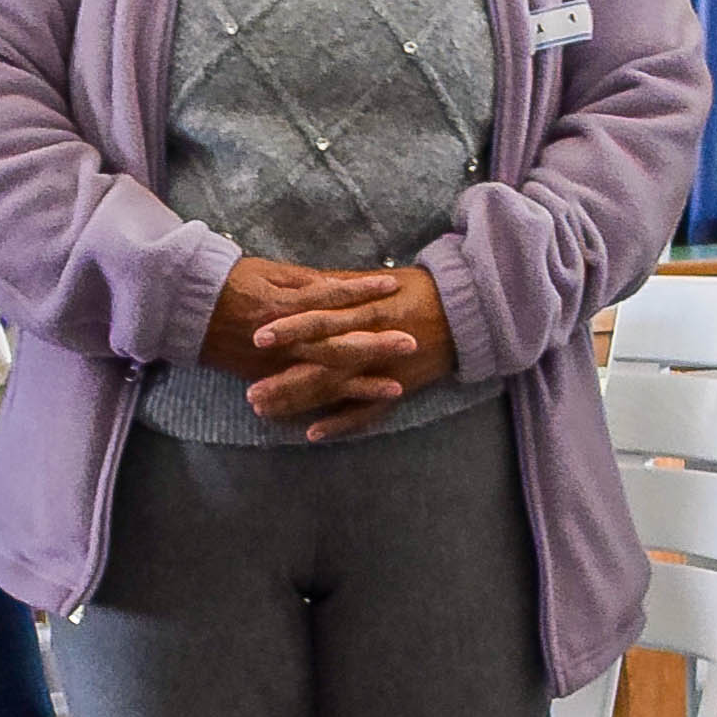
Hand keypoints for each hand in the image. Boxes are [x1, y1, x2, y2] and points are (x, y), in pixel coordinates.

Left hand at [251, 261, 454, 439]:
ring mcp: (385, 369)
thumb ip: (340, 286)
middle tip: (250, 392)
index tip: (257, 339)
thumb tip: (304, 285)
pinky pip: (367, 411)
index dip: (289, 330)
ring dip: (301, 402)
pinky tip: (313, 433)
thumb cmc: (417, 290)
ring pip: (337, 389)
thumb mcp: (376, 282)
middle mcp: (372, 341)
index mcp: (365, 311)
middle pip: (322, 363)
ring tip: (265, 411)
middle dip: (285, 378)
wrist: (466, 311)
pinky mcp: (399, 388)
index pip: (321, 320)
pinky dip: (342, 423)